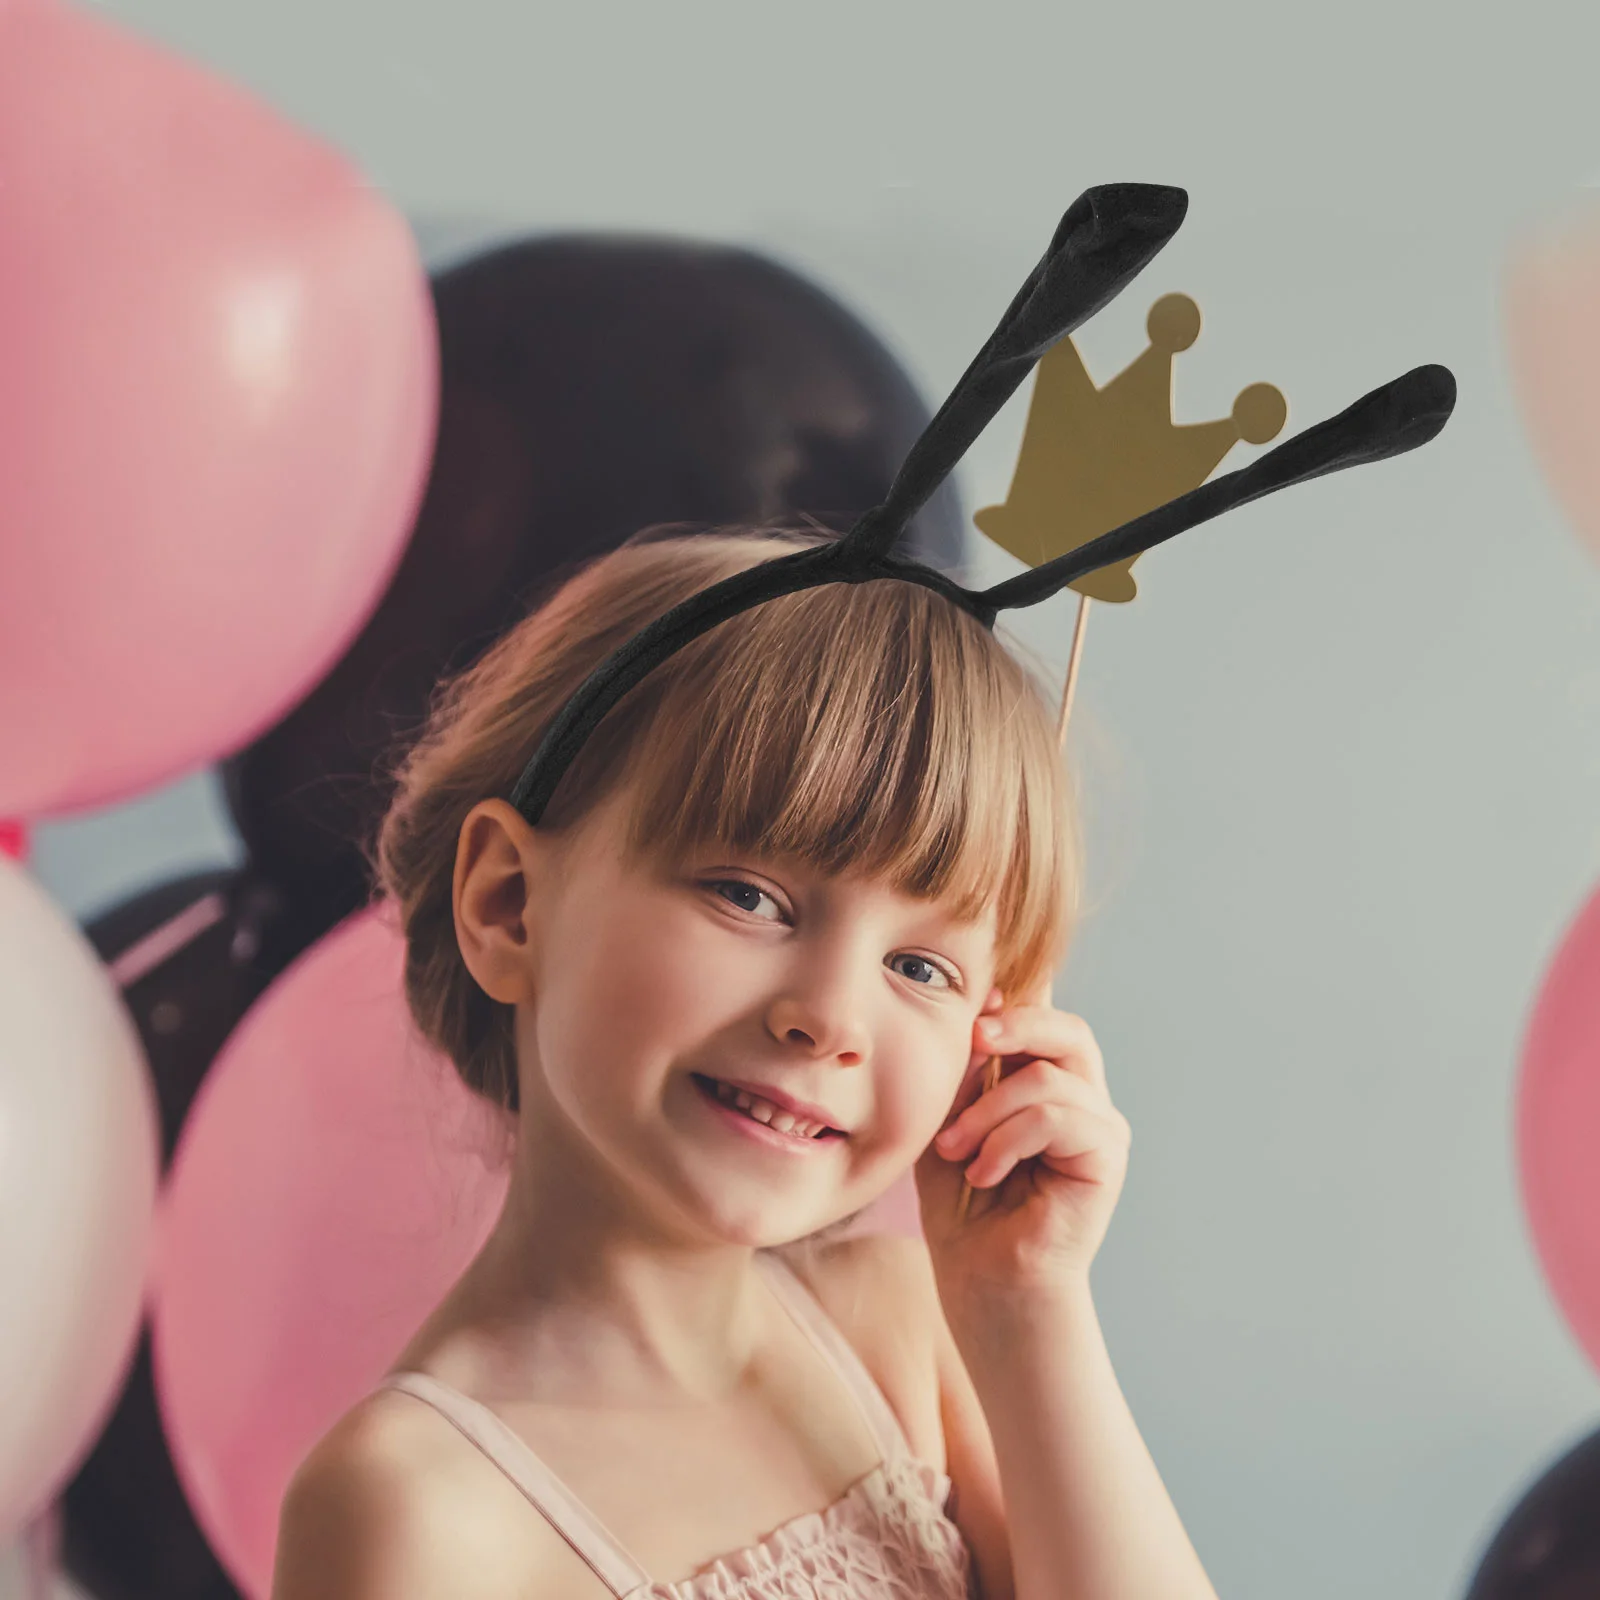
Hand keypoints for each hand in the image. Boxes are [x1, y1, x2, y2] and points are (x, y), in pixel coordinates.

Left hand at [915, 982, 1130, 1299]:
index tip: (969, 1015)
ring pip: (1048, 1078)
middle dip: (1014, 1026)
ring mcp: (1099, 1127)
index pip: (1046, 1017)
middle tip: (972, 1041)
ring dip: (988, 1111)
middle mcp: (1081, 1098)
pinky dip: (1008, 1140)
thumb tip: (984, 1003)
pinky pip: (1057, 1118)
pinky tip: (983, 1172)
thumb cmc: (962, 1204)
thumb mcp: (950, 1119)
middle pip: (1068, 1029)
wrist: (983, 1280)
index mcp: (1045, 1081)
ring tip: (955, 1150)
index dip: (1013, 1001)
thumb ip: (968, 1067)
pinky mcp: (1106, 1158)